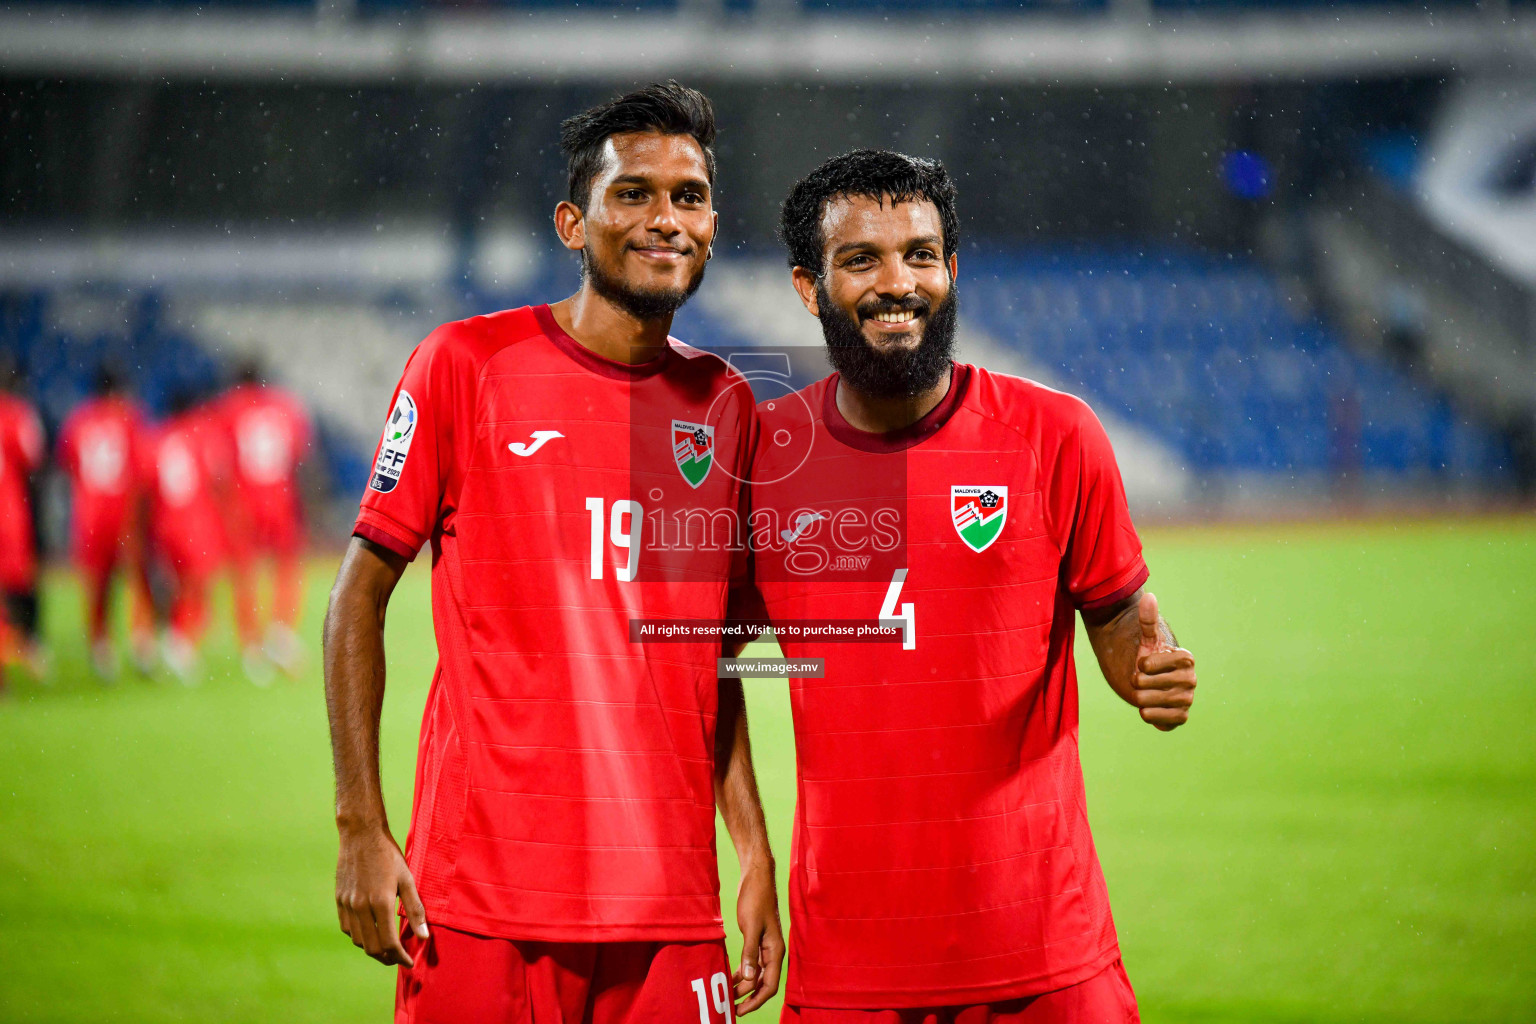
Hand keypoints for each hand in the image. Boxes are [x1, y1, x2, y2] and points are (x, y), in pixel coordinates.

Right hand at [335, 824, 427, 966]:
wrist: (361, 836)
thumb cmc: (388, 856)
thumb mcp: (407, 880)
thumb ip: (415, 910)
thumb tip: (423, 936)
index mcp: (382, 902)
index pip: (390, 943)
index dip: (400, 957)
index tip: (409, 962)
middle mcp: (362, 907)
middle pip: (372, 947)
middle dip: (387, 958)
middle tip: (398, 958)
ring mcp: (348, 904)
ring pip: (358, 941)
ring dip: (372, 949)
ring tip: (386, 947)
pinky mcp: (339, 900)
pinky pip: (347, 929)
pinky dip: (359, 936)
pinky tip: (370, 932)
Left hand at [732, 858, 783, 1013]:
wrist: (756, 877)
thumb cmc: (756, 898)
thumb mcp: (751, 926)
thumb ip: (750, 953)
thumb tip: (747, 979)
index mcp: (775, 951)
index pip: (769, 986)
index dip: (755, 1001)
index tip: (740, 1011)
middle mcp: (772, 952)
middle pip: (762, 984)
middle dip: (747, 997)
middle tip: (728, 1007)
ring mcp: (765, 947)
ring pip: (755, 975)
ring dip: (742, 986)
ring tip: (726, 995)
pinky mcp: (756, 940)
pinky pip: (750, 964)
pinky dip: (741, 973)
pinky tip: (729, 977)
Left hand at [1132, 592, 1195, 731]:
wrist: (1146, 683)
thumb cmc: (1146, 658)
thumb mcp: (1145, 640)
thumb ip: (1147, 619)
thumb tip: (1149, 597)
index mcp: (1186, 659)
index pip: (1155, 664)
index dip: (1145, 664)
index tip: (1144, 663)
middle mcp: (1191, 680)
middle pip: (1149, 685)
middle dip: (1138, 682)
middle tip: (1141, 680)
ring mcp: (1187, 699)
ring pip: (1153, 702)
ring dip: (1141, 698)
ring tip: (1145, 693)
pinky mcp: (1181, 717)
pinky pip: (1164, 721)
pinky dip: (1151, 715)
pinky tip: (1149, 707)